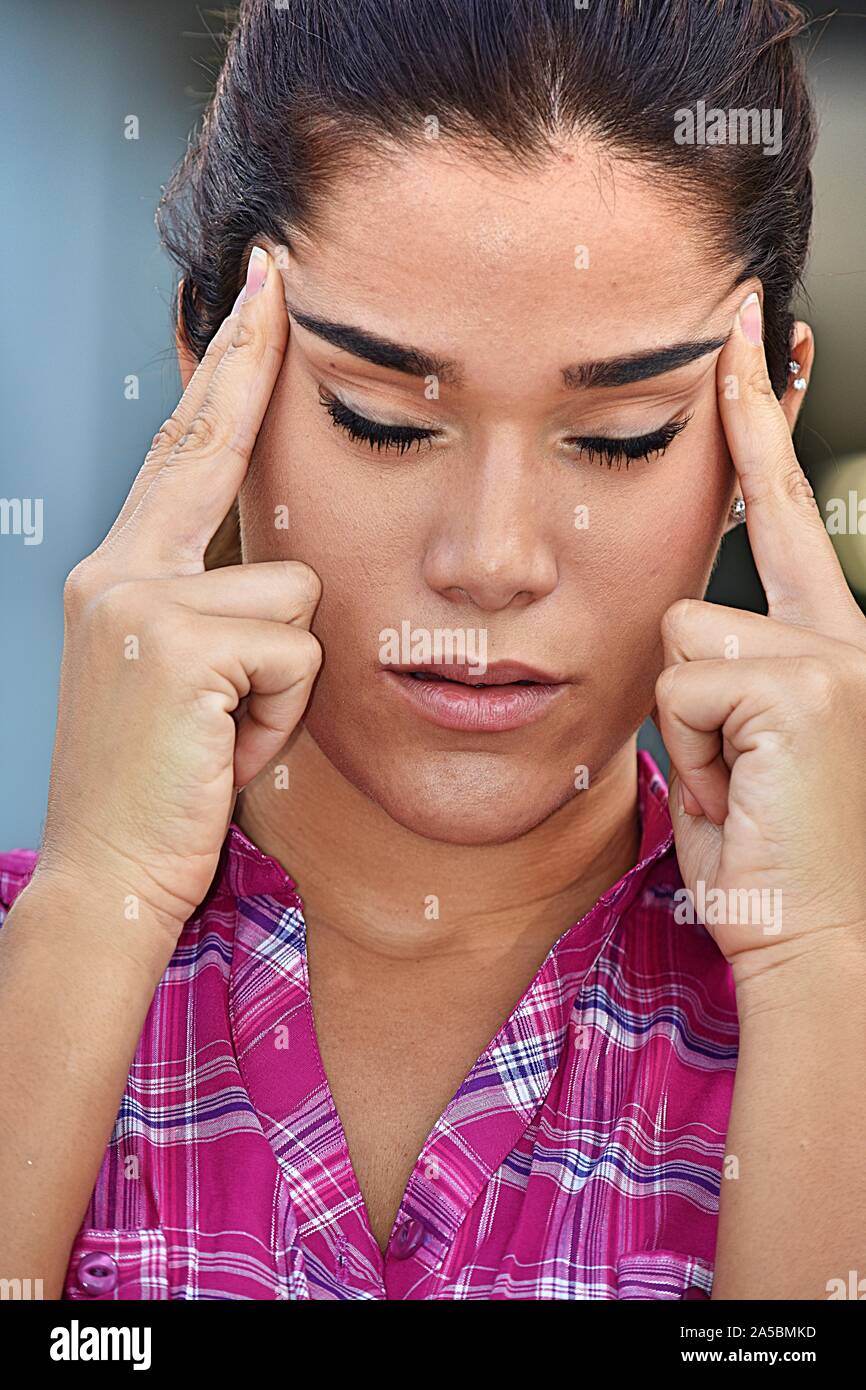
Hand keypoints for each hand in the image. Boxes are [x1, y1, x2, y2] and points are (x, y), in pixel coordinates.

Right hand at [36, 246, 321, 937]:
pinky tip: (227, 749)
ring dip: (286, 681)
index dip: (223, 372)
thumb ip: (220, 611)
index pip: (183, 452)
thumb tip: (285, 567)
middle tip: (276, 268)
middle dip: (249, 359)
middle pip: (211, 449)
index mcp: (120, 575)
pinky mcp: (172, 641)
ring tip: (230, 732)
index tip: (255, 294)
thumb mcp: (188, 683)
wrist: (109, 877)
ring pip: (295, 595)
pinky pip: (297, 654)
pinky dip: (281, 715)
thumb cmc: (166, 787)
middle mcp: (116, 569)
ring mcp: (136, 600)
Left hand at [654, 291, 865, 979]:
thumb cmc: (764, 852)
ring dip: (682, 729)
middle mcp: (841, 635)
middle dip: (687, 690)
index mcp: (823, 645)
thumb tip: (679, 643)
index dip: (760, 418)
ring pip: (675, 639)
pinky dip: (687, 751)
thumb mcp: (729, 750)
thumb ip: (711, 678)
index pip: (780, 509)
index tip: (747, 331)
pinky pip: (678, 684)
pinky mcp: (804, 682)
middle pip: (693, 590)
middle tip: (744, 757)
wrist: (814, 940)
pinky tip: (740, 791)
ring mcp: (832, 655)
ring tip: (735, 785)